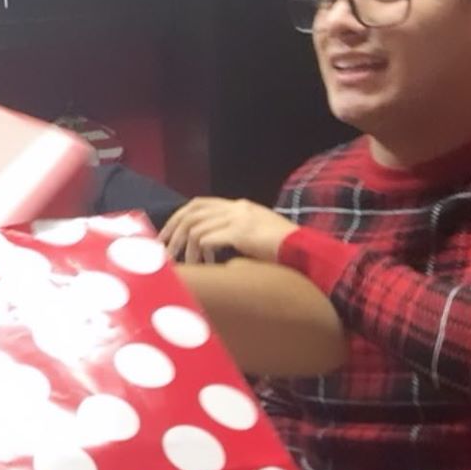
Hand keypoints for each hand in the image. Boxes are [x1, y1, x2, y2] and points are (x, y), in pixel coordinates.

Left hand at [160, 196, 292, 265]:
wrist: (306, 250)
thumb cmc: (285, 249)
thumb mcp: (257, 235)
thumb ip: (235, 234)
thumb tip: (209, 246)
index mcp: (240, 206)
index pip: (200, 204)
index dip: (178, 219)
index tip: (166, 236)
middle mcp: (237, 208)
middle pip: (192, 212)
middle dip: (173, 231)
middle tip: (164, 251)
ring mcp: (239, 219)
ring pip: (196, 227)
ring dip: (187, 248)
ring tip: (189, 265)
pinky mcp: (241, 233)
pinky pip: (207, 240)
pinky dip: (200, 253)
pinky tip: (205, 265)